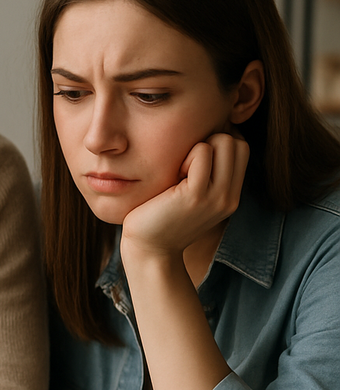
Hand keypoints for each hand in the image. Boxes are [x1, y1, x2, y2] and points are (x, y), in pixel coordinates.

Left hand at [121, 132, 248, 259]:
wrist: (149, 250)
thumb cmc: (160, 218)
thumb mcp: (191, 196)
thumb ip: (205, 175)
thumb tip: (205, 138)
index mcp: (230, 196)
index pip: (241, 148)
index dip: (216, 143)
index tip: (192, 159)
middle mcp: (229, 196)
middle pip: (236, 141)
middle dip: (210, 142)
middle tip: (185, 165)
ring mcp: (217, 196)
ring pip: (223, 141)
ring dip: (197, 147)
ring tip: (179, 171)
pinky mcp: (196, 195)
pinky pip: (202, 152)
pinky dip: (185, 155)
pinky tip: (172, 176)